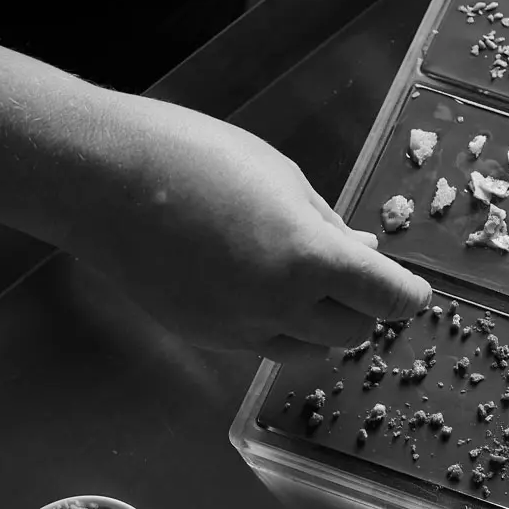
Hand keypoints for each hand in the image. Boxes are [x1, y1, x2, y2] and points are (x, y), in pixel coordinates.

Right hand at [57, 91, 430, 357]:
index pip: (388, 300)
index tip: (409, 285)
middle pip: (354, 332)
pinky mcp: (205, 338)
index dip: (407, 294)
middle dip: (362, 307)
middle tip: (349, 272)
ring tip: (299, 280)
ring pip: (310, 351)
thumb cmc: (197, 157)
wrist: (99, 179)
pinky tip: (253, 285)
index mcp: (310, 261)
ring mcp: (238, 331)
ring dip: (321, 324)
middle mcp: (279, 308)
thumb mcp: (282, 178)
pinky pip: (262, 346)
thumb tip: (364, 255)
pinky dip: (276, 326)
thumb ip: (329, 226)